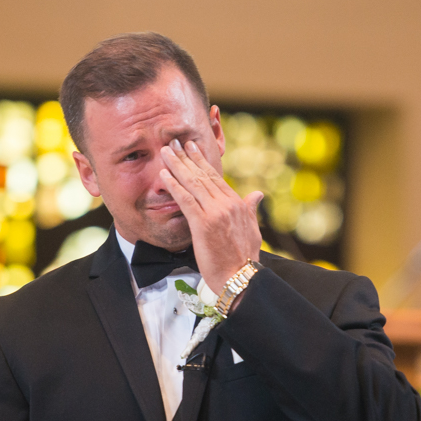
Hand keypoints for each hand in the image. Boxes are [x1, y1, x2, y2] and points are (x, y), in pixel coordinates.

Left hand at [159, 139, 263, 292]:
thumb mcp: (252, 229)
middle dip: (186, 157)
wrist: (241, 277)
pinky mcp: (202, 224)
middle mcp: (226, 204)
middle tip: (173, 143)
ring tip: (165, 152)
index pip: (216, 177)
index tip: (191, 149)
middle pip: (202, 175)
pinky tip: (163, 175)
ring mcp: (214, 213)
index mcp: (237, 204)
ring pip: (192, 183)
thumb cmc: (244, 258)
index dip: (201, 161)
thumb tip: (257, 194)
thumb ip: (250, 209)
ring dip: (176, 165)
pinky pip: (185, 200)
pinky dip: (173, 186)